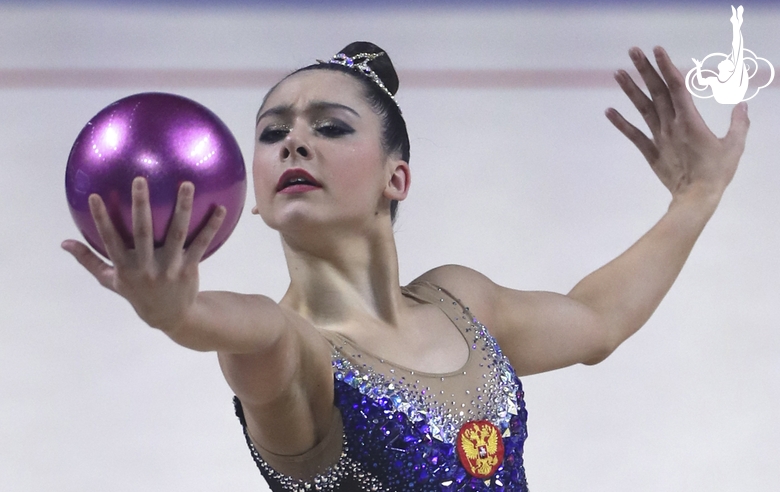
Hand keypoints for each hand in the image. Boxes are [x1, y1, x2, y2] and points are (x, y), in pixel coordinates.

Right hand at [61, 177, 226, 331]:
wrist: (169, 316)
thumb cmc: (136, 292)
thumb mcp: (110, 280)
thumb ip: (89, 260)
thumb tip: (63, 243)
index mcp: (125, 267)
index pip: (110, 240)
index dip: (101, 219)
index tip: (94, 196)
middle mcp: (147, 267)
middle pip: (143, 232)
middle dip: (141, 205)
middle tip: (140, 179)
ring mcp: (170, 267)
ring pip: (177, 233)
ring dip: (183, 208)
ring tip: (187, 184)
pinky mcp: (189, 268)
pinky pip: (202, 244)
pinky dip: (211, 226)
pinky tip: (220, 208)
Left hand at [606, 46, 749, 201]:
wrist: (696, 198)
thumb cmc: (716, 172)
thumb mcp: (734, 146)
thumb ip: (738, 124)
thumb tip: (743, 106)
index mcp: (690, 121)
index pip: (677, 87)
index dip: (667, 67)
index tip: (657, 51)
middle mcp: (671, 125)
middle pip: (657, 92)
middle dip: (645, 70)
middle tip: (633, 51)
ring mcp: (659, 138)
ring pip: (643, 109)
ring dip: (630, 90)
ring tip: (618, 72)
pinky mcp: (651, 152)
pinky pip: (634, 135)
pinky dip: (621, 123)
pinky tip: (609, 111)